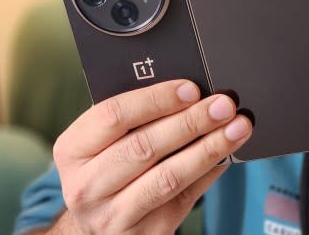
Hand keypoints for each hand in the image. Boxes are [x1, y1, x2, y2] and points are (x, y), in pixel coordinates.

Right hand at [51, 80, 251, 233]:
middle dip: (191, 121)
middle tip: (223, 104)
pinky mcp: (144, 233)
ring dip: (209, 147)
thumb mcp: (102, 142)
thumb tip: (188, 92)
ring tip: (236, 127)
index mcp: (72, 151)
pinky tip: (226, 153)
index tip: (190, 88)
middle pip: (144, 146)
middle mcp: (86, 186)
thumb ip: (133, 118)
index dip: (156, 99)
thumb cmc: (106, 169)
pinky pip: (184, 196)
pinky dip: (209, 171)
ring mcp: (114, 215)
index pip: (113, 115)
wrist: (94, 228)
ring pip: (168, 176)